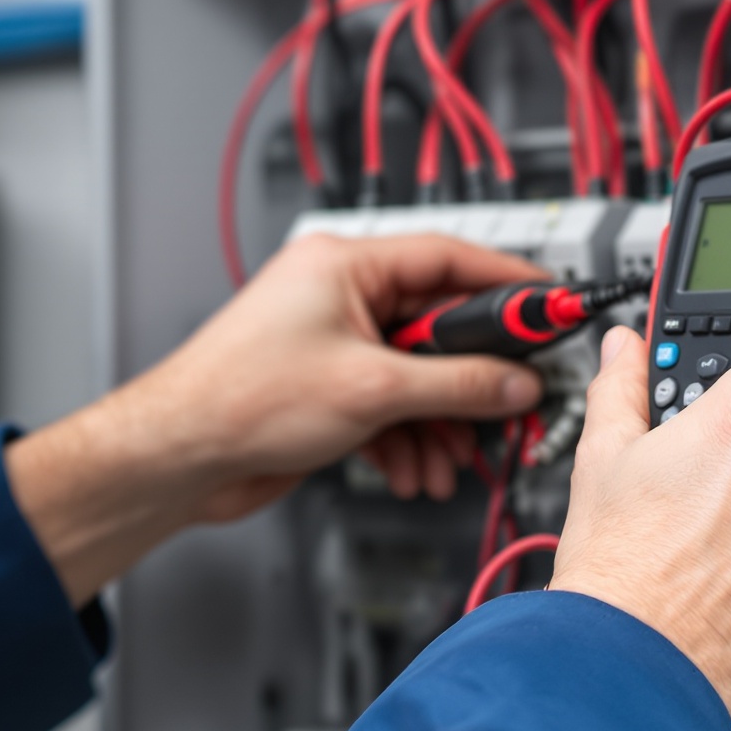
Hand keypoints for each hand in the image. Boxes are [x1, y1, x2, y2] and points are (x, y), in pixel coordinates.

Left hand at [8, 235, 548, 604]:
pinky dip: (407, 441)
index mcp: (346, 266)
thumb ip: (458, 385)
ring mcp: (332, 345)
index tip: (550, 304)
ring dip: (441, 423)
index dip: (507, 283)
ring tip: (452, 459)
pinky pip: (389, 407)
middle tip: (511, 404)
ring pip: (417, 378)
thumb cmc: (239, 400)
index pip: (449, 258)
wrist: (180, 457)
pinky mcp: (326, 391)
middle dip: (473, 378)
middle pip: (438, 327)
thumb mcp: (373, 390)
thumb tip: (514, 382)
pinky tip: (414, 472)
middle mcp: (339, 297)